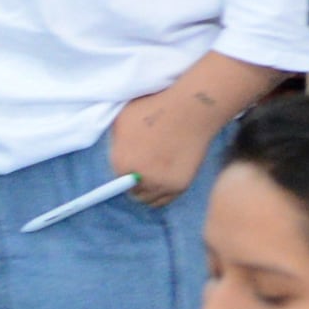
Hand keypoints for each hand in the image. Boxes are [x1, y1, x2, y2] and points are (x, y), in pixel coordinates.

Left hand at [105, 83, 233, 207]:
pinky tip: (165, 177)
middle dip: (135, 183)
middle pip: (132, 192)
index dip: (124, 172)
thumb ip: (116, 142)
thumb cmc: (156, 108)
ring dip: (149, 190)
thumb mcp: (123, 119)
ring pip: (148, 199)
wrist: (192, 110)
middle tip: (144, 170)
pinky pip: (165, 199)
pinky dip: (163, 192)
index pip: (116, 180)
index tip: (130, 169)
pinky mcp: (179, 187)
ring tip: (156, 173)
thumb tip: (116, 154)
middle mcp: (139, 178)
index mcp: (121, 162)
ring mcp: (160, 185)